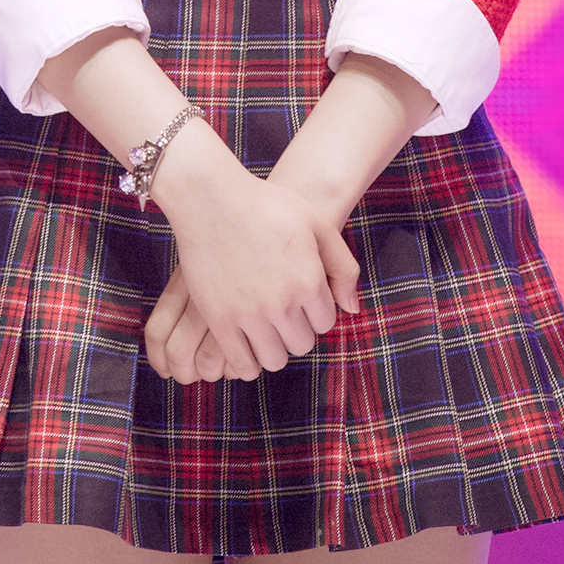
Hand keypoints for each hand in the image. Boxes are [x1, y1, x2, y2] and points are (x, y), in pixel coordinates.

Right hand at [151, 136, 359, 380]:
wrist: (211, 199)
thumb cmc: (266, 206)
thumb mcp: (316, 224)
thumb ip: (343, 266)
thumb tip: (352, 309)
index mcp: (309, 280)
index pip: (325, 322)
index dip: (315, 310)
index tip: (300, 296)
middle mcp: (282, 302)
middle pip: (302, 343)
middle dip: (297, 329)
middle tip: (282, 309)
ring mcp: (250, 314)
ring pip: (274, 359)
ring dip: (273, 346)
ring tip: (265, 326)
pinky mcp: (220, 320)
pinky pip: (242, 364)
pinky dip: (247, 361)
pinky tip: (245, 342)